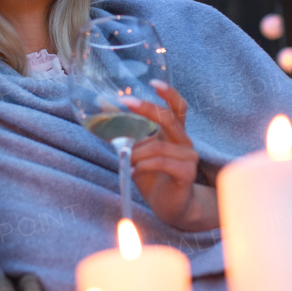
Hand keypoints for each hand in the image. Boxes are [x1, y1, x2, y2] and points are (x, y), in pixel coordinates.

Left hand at [120, 80, 218, 230]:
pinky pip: (164, 163)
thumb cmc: (154, 176)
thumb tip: (102, 104)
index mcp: (174, 133)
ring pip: (160, 146)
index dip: (169, 93)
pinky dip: (144, 165)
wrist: (171, 207)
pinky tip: (133, 171)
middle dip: (147, 108)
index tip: (153, 82)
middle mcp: (184, 142)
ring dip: (137, 152)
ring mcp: (188, 158)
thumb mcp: (135, 150)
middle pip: (169, 118)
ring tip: (126, 161)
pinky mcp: (187, 174)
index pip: (178, 107)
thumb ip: (124, 130)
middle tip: (125, 103)